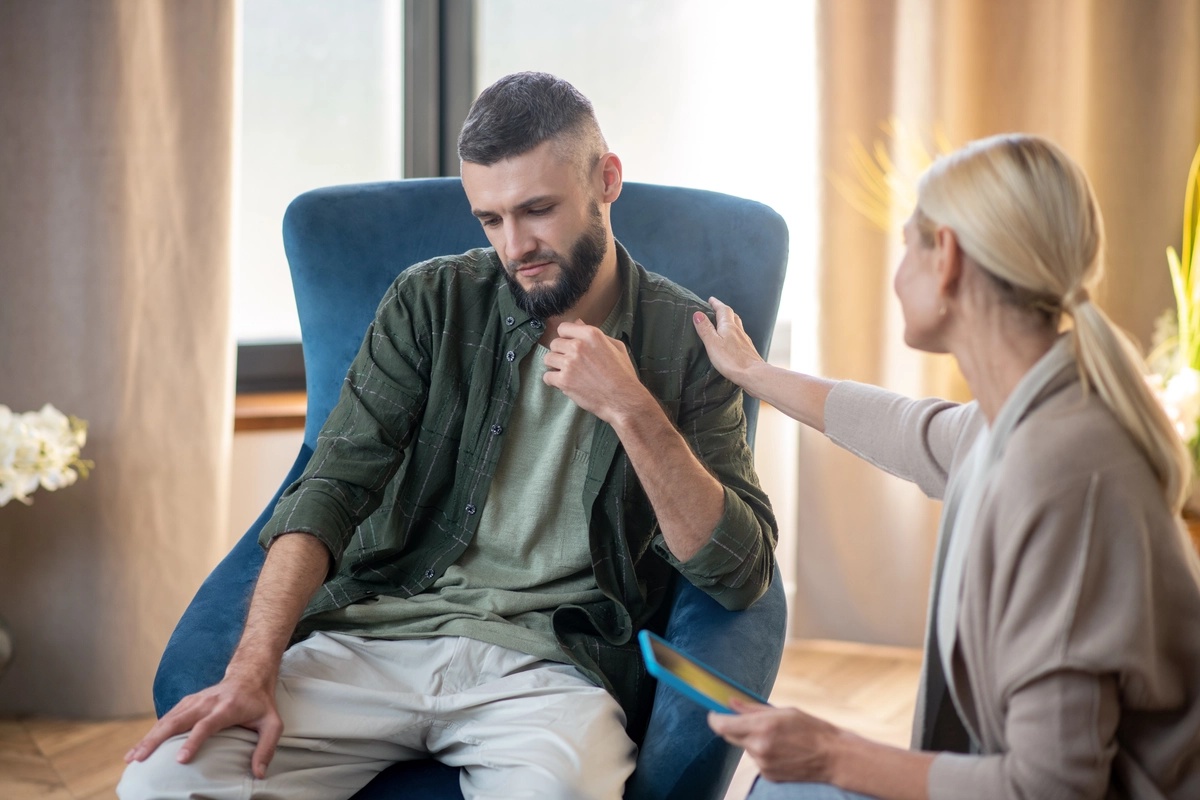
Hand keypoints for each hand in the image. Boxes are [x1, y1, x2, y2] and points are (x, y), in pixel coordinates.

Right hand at [124, 673, 282, 778]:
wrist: (249, 675)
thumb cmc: (260, 704)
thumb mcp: (272, 724)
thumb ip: (267, 748)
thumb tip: (258, 775)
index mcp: (227, 708)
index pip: (206, 725)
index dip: (193, 741)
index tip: (180, 759)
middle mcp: (207, 702)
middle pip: (178, 721)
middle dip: (156, 740)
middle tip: (140, 759)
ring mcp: (194, 701)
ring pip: (167, 719)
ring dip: (148, 737)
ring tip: (132, 758)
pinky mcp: (187, 702)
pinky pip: (166, 717)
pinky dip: (151, 732)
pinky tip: (139, 747)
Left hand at [543, 320, 652, 423]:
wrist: (623, 399)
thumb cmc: (623, 374)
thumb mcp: (616, 347)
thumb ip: (596, 333)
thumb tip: (578, 323)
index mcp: (591, 335)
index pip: (563, 328)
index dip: (565, 337)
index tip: (569, 346)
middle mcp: (578, 346)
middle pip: (554, 344)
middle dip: (560, 353)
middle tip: (571, 363)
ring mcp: (570, 363)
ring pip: (548, 359)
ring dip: (555, 366)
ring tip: (567, 374)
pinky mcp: (564, 381)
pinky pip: (547, 377)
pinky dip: (553, 381)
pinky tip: (564, 384)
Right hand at [692, 297, 763, 384]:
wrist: (753, 374)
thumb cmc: (731, 360)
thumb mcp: (712, 343)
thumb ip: (705, 329)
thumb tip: (697, 313)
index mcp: (729, 326)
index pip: (723, 310)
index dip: (716, 304)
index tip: (710, 299)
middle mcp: (738, 331)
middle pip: (732, 316)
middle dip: (723, 311)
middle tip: (716, 308)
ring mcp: (745, 340)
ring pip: (737, 325)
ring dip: (730, 321)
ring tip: (724, 322)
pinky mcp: (748, 350)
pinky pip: (740, 336)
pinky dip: (735, 333)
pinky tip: (733, 340)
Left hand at [708, 699, 841, 783]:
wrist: (833, 757)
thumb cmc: (811, 728)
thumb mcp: (783, 711)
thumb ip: (753, 708)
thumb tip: (731, 702)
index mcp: (762, 727)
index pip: (722, 725)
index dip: (714, 718)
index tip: (713, 712)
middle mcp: (758, 747)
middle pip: (729, 736)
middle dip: (732, 726)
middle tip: (746, 719)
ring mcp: (762, 764)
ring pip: (745, 747)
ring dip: (751, 740)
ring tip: (776, 736)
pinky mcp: (768, 775)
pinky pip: (756, 759)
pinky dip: (762, 752)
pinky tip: (782, 750)